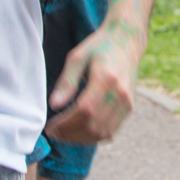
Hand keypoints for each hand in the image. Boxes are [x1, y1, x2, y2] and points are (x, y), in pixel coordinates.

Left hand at [44, 21, 142, 143]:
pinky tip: (80, 132)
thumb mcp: (78, 57)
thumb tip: (54, 105)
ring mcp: (127, 102)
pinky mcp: (129, 107)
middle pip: (93, 125)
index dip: (66, 124)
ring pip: (103, 133)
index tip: (50, 127)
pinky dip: (94, 137)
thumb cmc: (99, 47)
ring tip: (65, 134)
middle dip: (70, 134)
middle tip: (54, 133)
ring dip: (81, 139)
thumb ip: (66, 81)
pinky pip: (111, 131)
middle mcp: (120, 93)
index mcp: (106, 79)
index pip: (85, 111)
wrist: (127, 40)